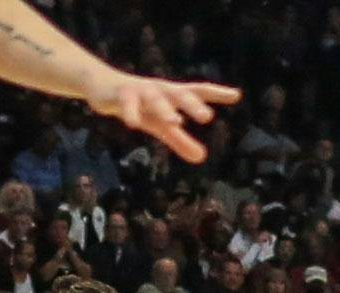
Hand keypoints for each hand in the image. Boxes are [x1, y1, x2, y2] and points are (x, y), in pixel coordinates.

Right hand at [85, 70, 240, 163]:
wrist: (103, 87)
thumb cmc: (139, 105)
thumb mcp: (160, 124)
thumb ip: (181, 141)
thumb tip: (202, 158)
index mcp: (172, 95)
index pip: (198, 91)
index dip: (217, 93)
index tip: (236, 95)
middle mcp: (160, 89)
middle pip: (179, 94)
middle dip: (192, 104)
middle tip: (207, 117)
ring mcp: (140, 90)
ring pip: (155, 99)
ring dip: (165, 109)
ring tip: (176, 122)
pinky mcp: (120, 95)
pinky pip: (127, 103)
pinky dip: (131, 112)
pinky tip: (134, 124)